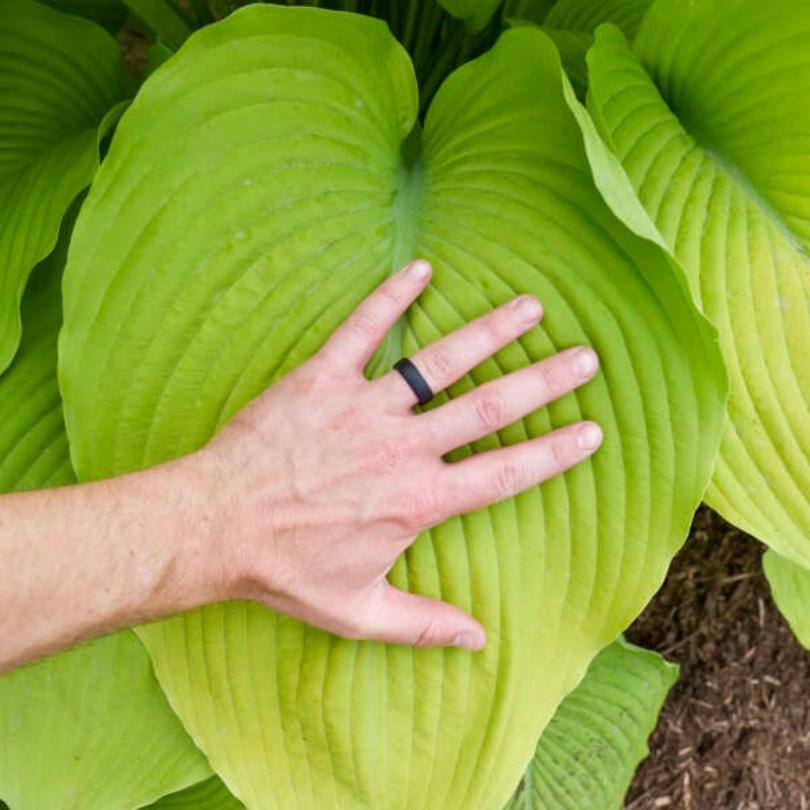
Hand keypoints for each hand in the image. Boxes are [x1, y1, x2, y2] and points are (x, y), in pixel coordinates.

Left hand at [199, 260, 601, 650]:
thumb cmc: (284, 570)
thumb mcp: (357, 612)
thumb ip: (423, 625)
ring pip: (439, 362)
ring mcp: (363, 407)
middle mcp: (401, 447)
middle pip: (490, 406)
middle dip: (544, 380)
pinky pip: (362, 328)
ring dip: (489, 332)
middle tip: (585, 356)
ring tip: (529, 306)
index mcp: (418, 500)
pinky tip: (420, 267)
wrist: (213, 528)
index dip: (554, 452)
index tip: (591, 431)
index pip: (505, 471)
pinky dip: (390, 297)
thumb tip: (479, 641)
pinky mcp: (322, 378)